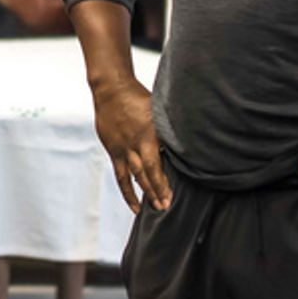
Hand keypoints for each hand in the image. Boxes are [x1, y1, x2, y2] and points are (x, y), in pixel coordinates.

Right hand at [92, 77, 171, 214]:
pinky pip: (120, 176)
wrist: (111, 90)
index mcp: (148, 134)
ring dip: (144, 193)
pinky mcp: (114, 151)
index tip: (171, 195)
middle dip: (157, 191)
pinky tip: (134, 204)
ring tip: (155, 208)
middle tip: (166, 206)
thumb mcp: (157, 109)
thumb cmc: (137, 96)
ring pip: (134, 176)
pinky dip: (127, 191)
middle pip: (146, 173)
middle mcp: (135, 144)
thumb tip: (186, 139)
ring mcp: (123, 149)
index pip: (155, 164)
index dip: (162, 181)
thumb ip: (167, 127)